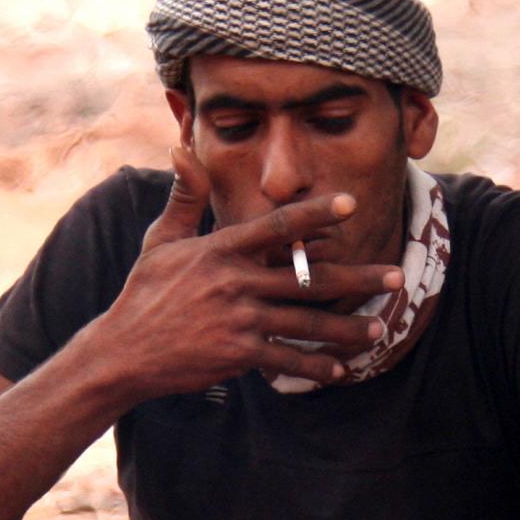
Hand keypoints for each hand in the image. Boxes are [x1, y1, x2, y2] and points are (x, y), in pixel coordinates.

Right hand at [80, 148, 404, 399]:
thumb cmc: (145, 293)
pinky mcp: (237, 353)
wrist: (123, 351)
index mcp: (220, 249)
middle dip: (357, 278)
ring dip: (346, 327)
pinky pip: (286, 358)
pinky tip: (339, 370)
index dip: (314, 213)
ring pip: (306, 322)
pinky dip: (314, 366)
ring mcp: (239, 318)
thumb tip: (181, 149)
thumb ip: (184, 197)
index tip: (350, 203)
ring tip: (378, 328)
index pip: (276, 225)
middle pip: (308, 277)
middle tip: (395, 275)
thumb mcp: (161, 240)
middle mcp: (235, 281)